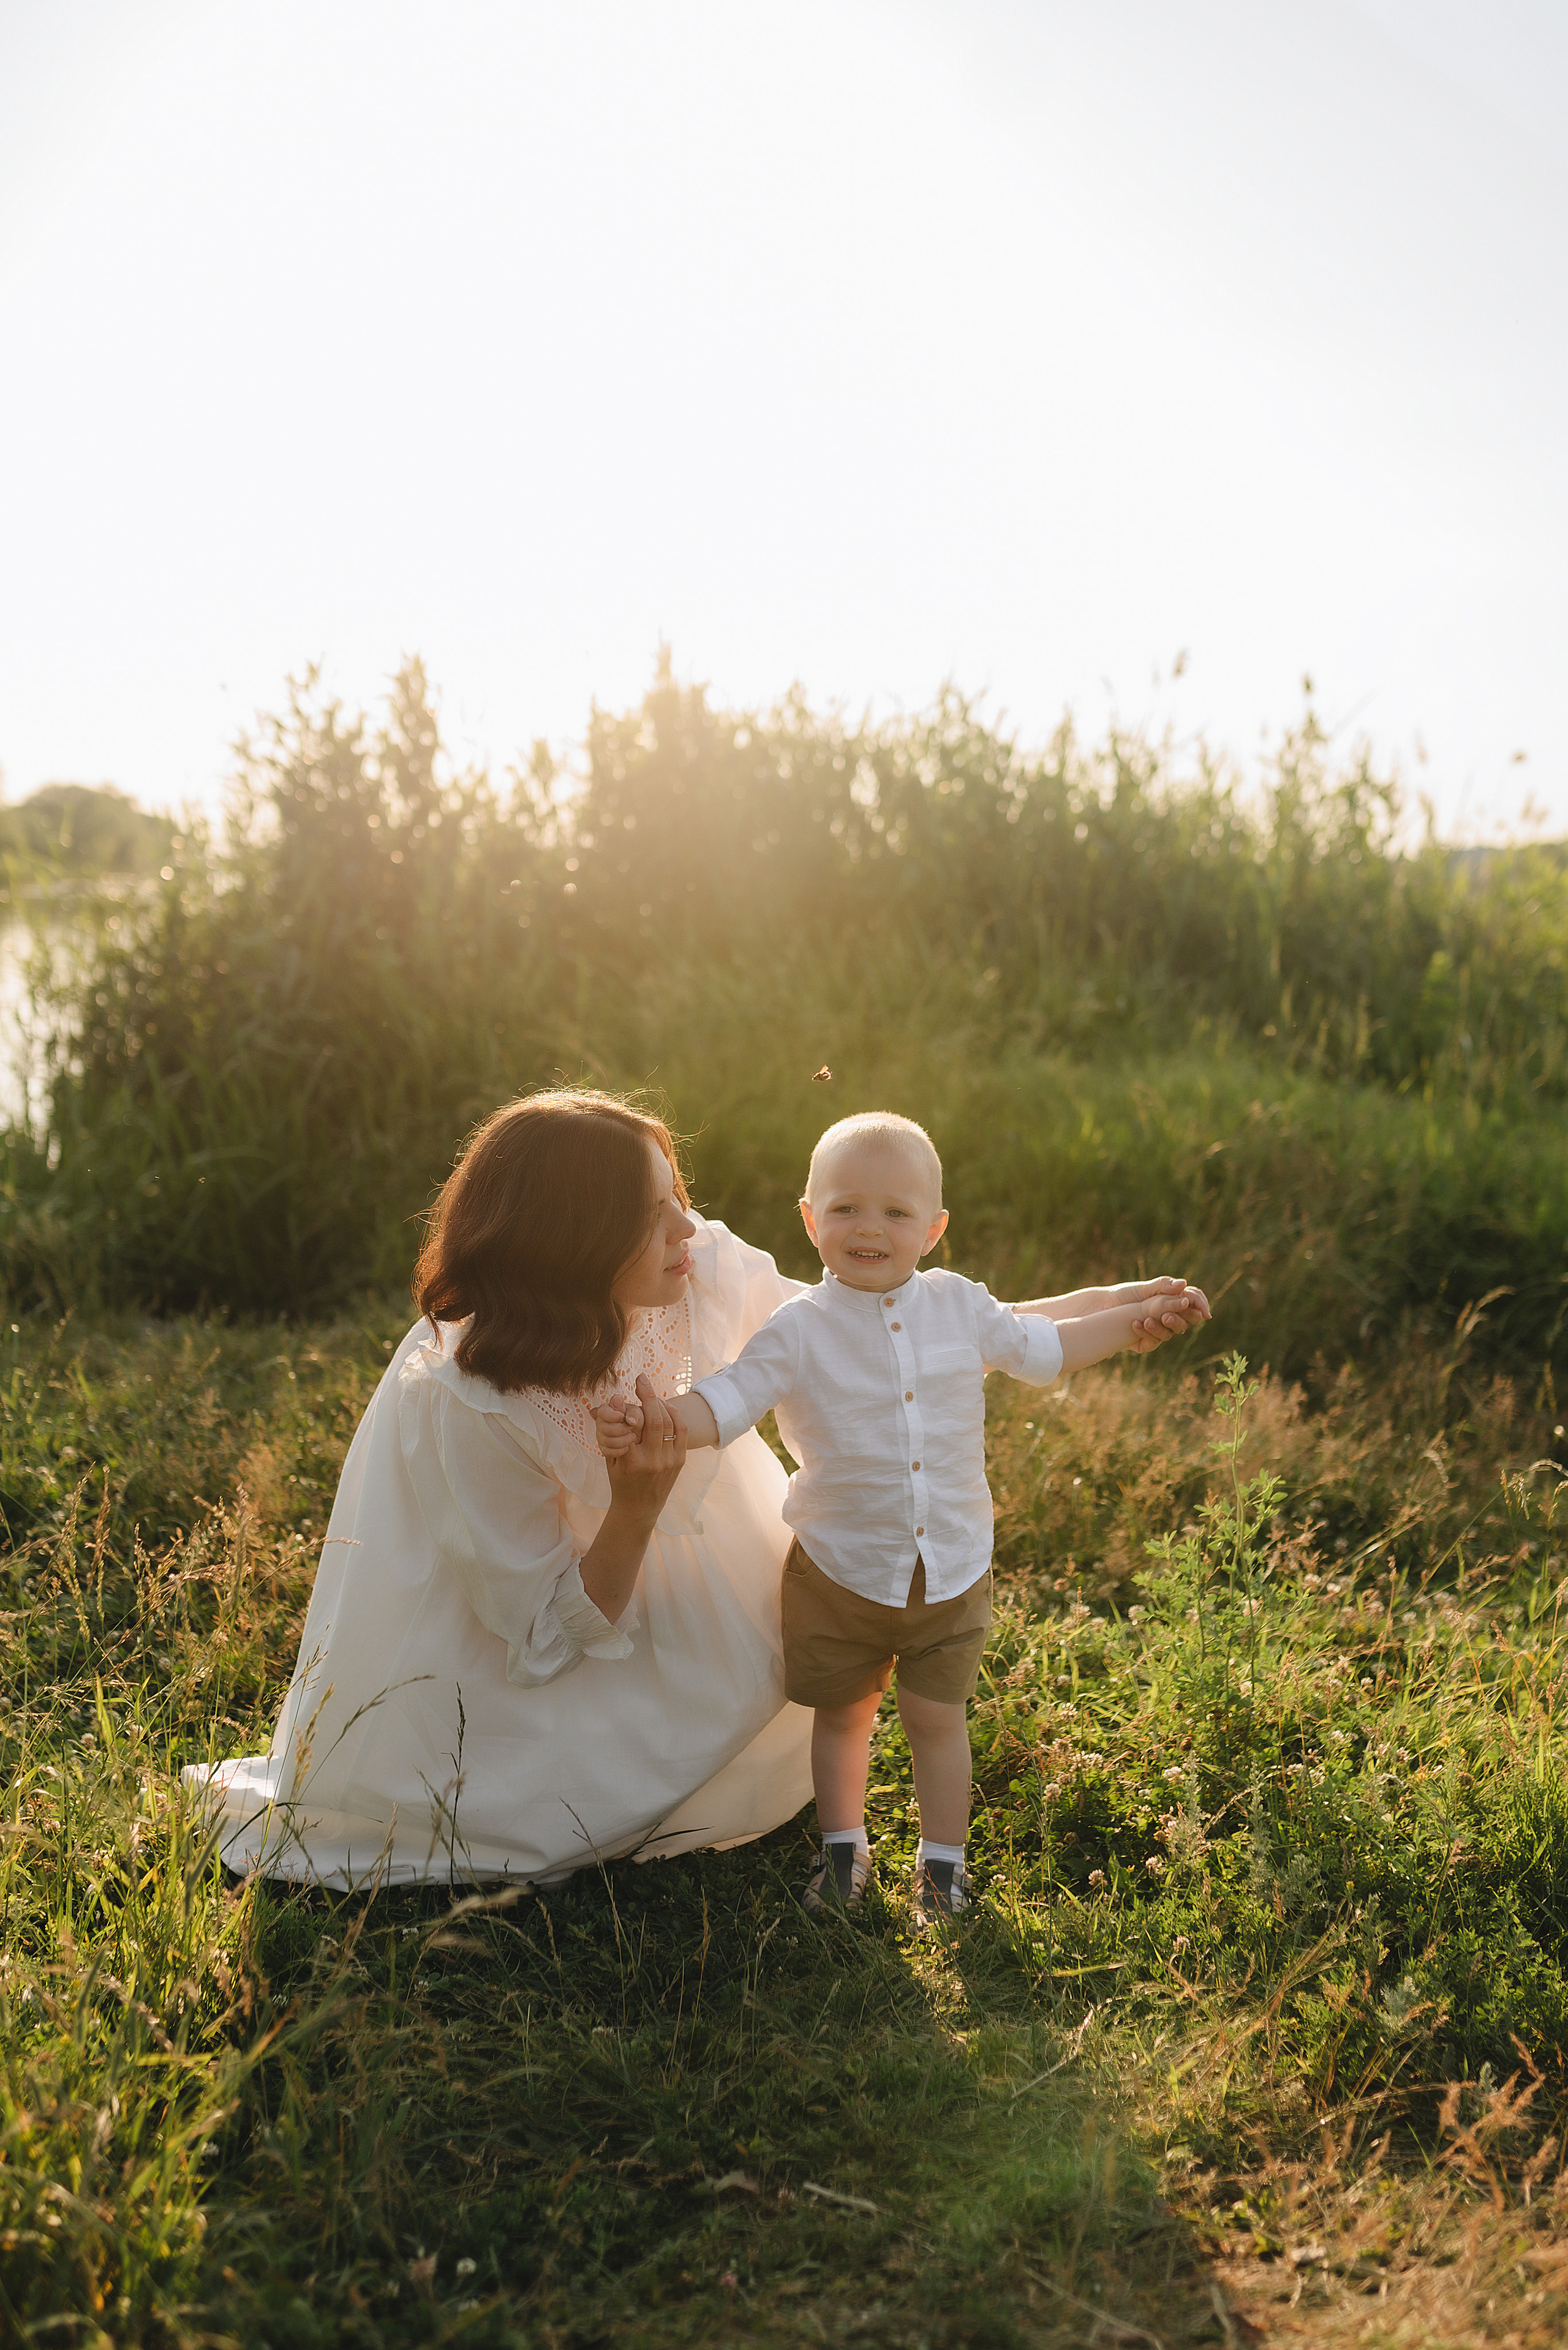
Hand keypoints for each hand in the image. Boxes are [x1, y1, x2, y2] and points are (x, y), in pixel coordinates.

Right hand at [601, 1374, 687, 1515]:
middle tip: (641, 1379)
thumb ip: (610, 1431)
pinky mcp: (680, 1461)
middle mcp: (652, 1461)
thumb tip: (606, 1402)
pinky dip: (674, 1414)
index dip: (627, 1404)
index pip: (631, 1425)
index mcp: (630, 1462)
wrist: (639, 1508)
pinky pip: (681, 1430)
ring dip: (660, 1403)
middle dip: (648, 1394)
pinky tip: (664, 1406)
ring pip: (668, 1422)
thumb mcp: (610, 1458)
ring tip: (651, 1393)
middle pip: (654, 1418)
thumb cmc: (620, 1481)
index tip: (623, 1391)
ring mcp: (669, 1461)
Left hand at [1126, 1282, 1209, 1353]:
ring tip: (1146, 1320)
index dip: (1201, 1306)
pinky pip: (1153, 1342)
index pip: (1194, 1302)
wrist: (1103, 1307)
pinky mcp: (1147, 1342)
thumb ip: (1163, 1286)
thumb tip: (1184, 1284)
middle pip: (1187, 1321)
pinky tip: (1135, 1324)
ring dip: (1161, 1328)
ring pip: (1171, 1333)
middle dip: (1179, 1319)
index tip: (1204, 1312)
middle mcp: (1169, 1316)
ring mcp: (1159, 1330)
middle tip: (1166, 1315)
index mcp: (1173, 1300)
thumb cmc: (1125, 1295)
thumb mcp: (1143, 1288)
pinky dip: (1145, 1333)